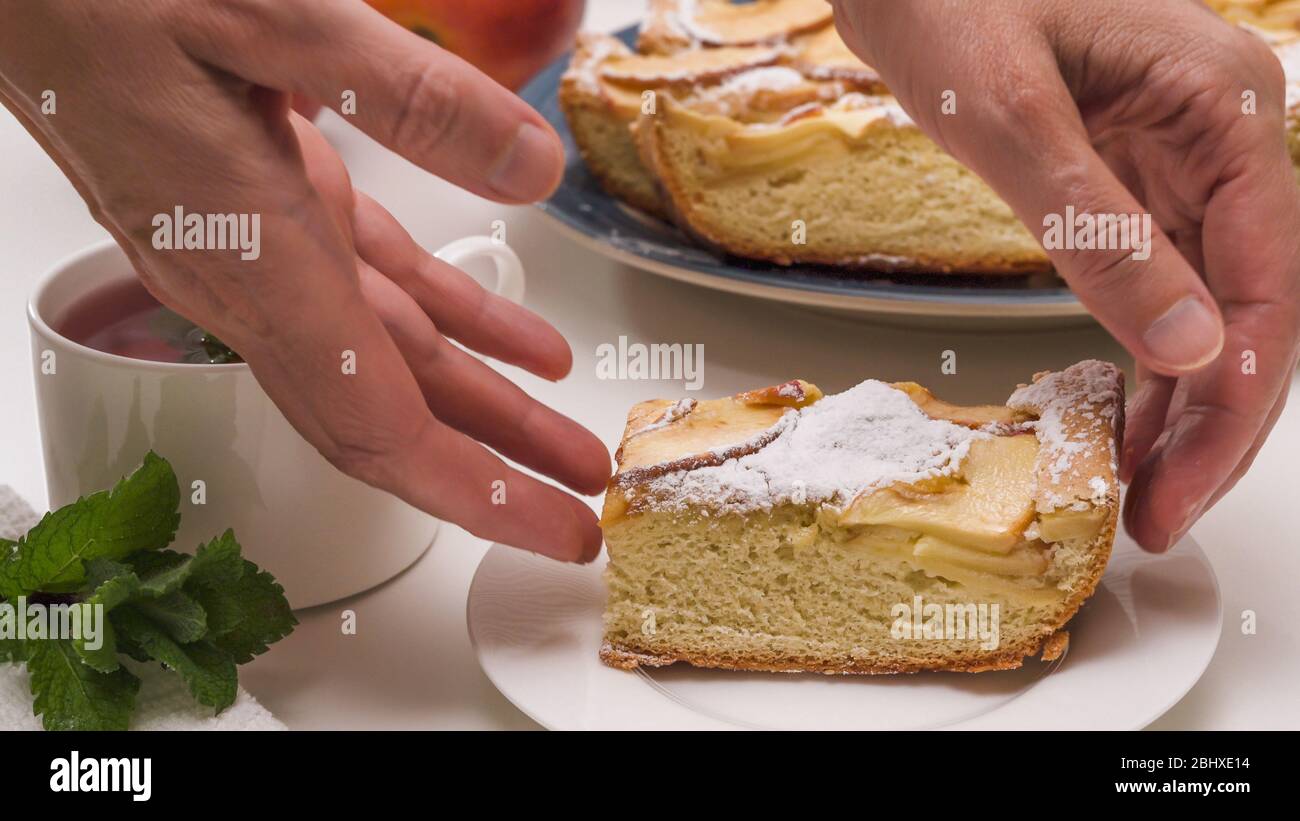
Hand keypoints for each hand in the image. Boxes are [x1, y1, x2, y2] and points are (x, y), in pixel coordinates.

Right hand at [0, 0, 607, 561]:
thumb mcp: (275, 17)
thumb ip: (410, 98)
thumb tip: (528, 168)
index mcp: (256, 255)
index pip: (377, 422)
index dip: (474, 491)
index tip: (551, 528)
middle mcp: (253, 282)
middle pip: (389, 419)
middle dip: (491, 478)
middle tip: (576, 519)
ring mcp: (258, 258)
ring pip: (388, 364)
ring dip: (483, 409)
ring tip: (564, 442)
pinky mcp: (267, 219)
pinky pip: (375, 297)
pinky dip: (452, 324)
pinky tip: (518, 344)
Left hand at [832, 0, 1299, 550]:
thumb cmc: (953, 2)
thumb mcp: (1013, 122)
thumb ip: (1100, 234)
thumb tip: (1188, 350)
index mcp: (1227, 108)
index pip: (1269, 282)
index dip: (1233, 400)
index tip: (1183, 485)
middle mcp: (1225, 136)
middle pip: (1252, 306)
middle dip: (1213, 422)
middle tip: (1159, 515)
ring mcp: (1182, 159)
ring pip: (1210, 305)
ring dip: (1182, 403)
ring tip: (1138, 489)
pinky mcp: (1131, 178)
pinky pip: (1160, 283)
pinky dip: (1143, 356)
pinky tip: (1121, 417)